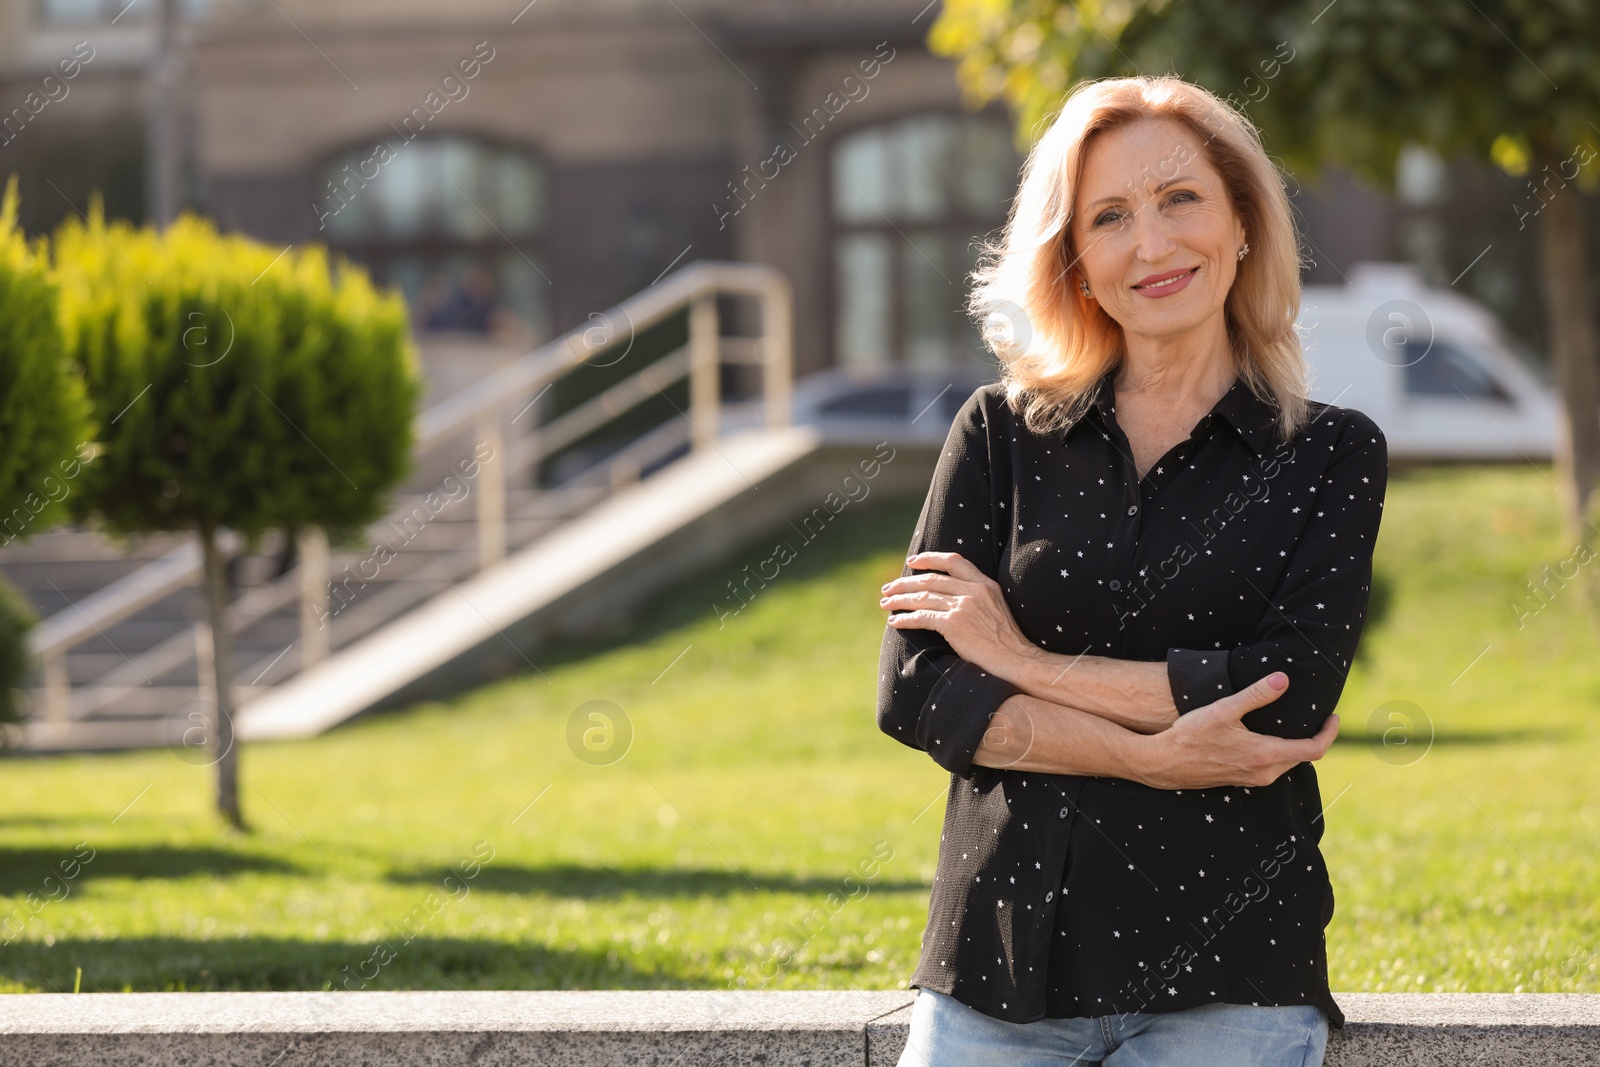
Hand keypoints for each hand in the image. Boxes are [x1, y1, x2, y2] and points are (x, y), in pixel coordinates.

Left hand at [880, 551, 1031, 681]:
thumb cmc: (1007, 642)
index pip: (953, 561)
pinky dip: (905, 619)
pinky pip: (921, 617)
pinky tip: (894, 622)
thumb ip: (977, 598)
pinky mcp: (954, 624)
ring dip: (900, 601)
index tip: (912, 561)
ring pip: (922, 597)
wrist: (1018, 660)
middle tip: (888, 588)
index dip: (929, 558)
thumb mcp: (997, 609)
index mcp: (985, 584)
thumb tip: (951, 599)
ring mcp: (963, 606)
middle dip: (905, 583)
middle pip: (931, 579)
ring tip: (886, 604)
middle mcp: (973, 591)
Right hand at [1138, 672, 1338, 788]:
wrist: (1164, 763)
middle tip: (1316, 717)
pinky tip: (1266, 738)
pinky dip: (1278, 753)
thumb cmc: (1191, 735)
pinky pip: (1271, 768)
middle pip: (1302, 757)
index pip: (1314, 749)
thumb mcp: (1223, 709)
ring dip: (1295, 747)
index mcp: (1266, 754)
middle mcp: (1264, 772)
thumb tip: (1283, 679)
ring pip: (1286, 763)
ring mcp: (1252, 780)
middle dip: (1313, 737)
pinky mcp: (1241, 781)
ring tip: (1293, 725)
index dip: (1329, 733)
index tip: (1332, 717)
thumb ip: (1256, 695)